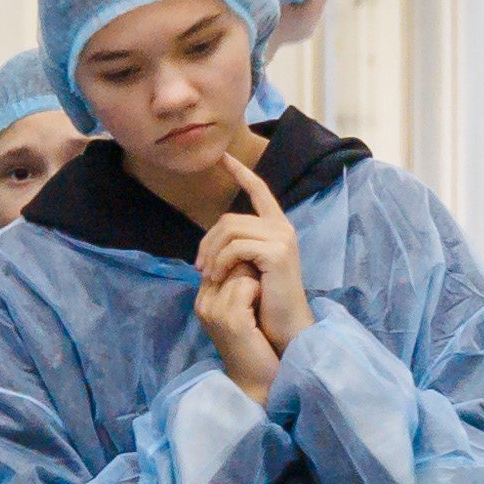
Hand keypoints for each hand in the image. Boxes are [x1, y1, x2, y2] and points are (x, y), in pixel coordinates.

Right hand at [196, 262, 281, 396]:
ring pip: (237, 269)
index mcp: (203, 299)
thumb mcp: (239, 307)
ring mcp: (215, 311)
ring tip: (259, 300)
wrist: (258, 378)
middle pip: (226, 259)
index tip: (255, 275)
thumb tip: (245, 249)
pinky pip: (247, 284)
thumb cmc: (255, 342)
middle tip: (259, 288)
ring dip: (255, 277)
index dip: (239, 259)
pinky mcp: (231, 318)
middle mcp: (203, 303)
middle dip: (247, 264)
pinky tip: (262, 306)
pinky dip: (259, 290)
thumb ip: (235, 281)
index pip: (217, 257)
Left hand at [206, 159, 311, 344]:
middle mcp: (282, 227)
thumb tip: (213, 237)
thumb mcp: (248, 267)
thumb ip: (238, 246)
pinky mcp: (277, 252)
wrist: (285, 326)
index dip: (240, 172)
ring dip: (211, 254)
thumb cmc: (264, 302)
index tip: (223, 157)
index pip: (258, 189)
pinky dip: (221, 262)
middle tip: (199, 267)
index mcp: (276, 227)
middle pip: (229, 219)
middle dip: (207, 241)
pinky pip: (236, 247)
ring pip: (230, 230)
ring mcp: (282, 238)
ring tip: (207, 275)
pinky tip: (219, 277)